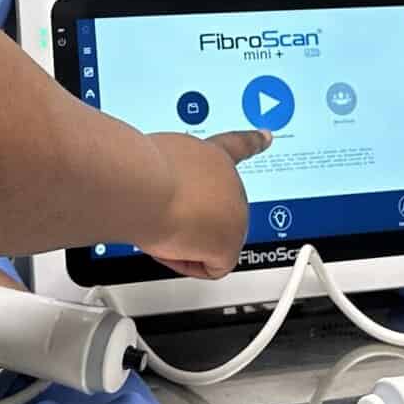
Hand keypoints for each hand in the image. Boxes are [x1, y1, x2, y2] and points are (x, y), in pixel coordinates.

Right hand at [139, 128, 268, 279]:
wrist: (142, 185)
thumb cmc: (138, 173)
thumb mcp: (156, 162)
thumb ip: (172, 175)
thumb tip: (168, 201)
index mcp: (209, 153)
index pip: (235, 146)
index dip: (252, 142)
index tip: (266, 137)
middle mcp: (227, 177)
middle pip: (214, 213)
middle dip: (189, 220)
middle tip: (164, 211)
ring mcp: (235, 208)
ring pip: (206, 242)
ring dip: (181, 238)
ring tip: (164, 219)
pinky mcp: (232, 240)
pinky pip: (210, 267)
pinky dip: (186, 262)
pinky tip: (173, 241)